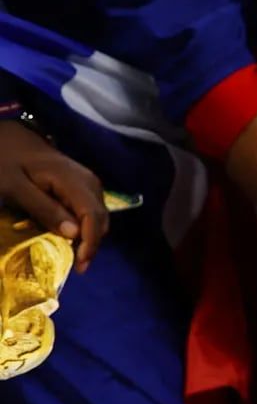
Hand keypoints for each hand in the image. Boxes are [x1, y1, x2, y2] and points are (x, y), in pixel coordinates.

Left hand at [0, 122, 108, 271]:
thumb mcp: (15, 187)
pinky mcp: (83, 184)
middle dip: (93, 244)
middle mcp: (88, 180)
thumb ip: (44, 209)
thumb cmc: (6, 161)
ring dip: (91, 237)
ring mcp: (87, 181)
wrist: (8, 137)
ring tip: (77, 255)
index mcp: (72, 180)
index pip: (93, 215)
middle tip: (78, 266)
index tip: (81, 264)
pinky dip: (87, 227)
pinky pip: (92, 210)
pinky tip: (74, 237)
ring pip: (100, 215)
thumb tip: (74, 233)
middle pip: (101, 218)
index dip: (91, 242)